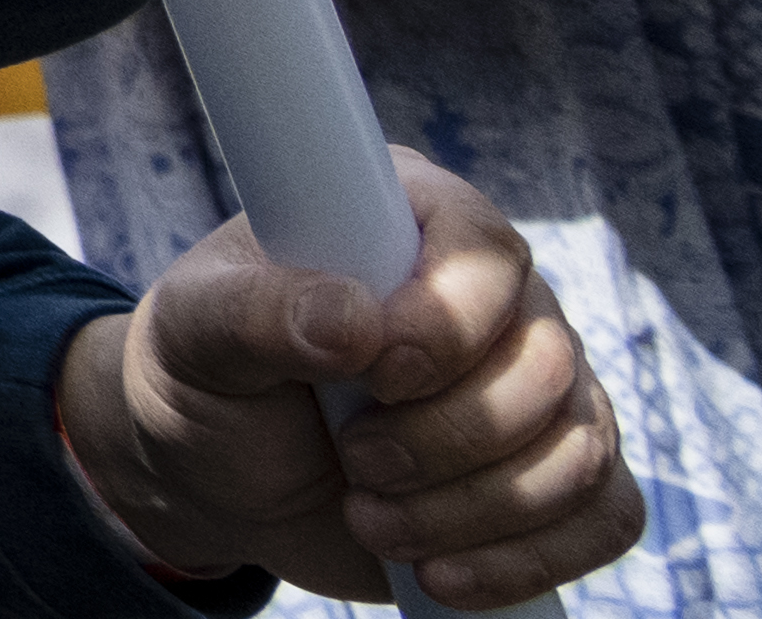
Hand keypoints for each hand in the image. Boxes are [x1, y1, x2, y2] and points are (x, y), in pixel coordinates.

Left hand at [58, 162, 634, 603]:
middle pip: (545, 363)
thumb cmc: (210, 380)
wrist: (222, 476)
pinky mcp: (559, 475)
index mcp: (406, 224)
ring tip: (370, 520)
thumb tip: (351, 320)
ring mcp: (539, 388)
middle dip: (447, 438)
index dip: (446, 320)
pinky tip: (441, 576)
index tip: (374, 374)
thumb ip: (253, 312)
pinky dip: (526, 559)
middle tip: (356, 465)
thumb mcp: (194, 335)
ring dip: (473, 508)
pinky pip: (606, 516)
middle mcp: (494, 298)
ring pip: (579, 448)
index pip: (482, 247)